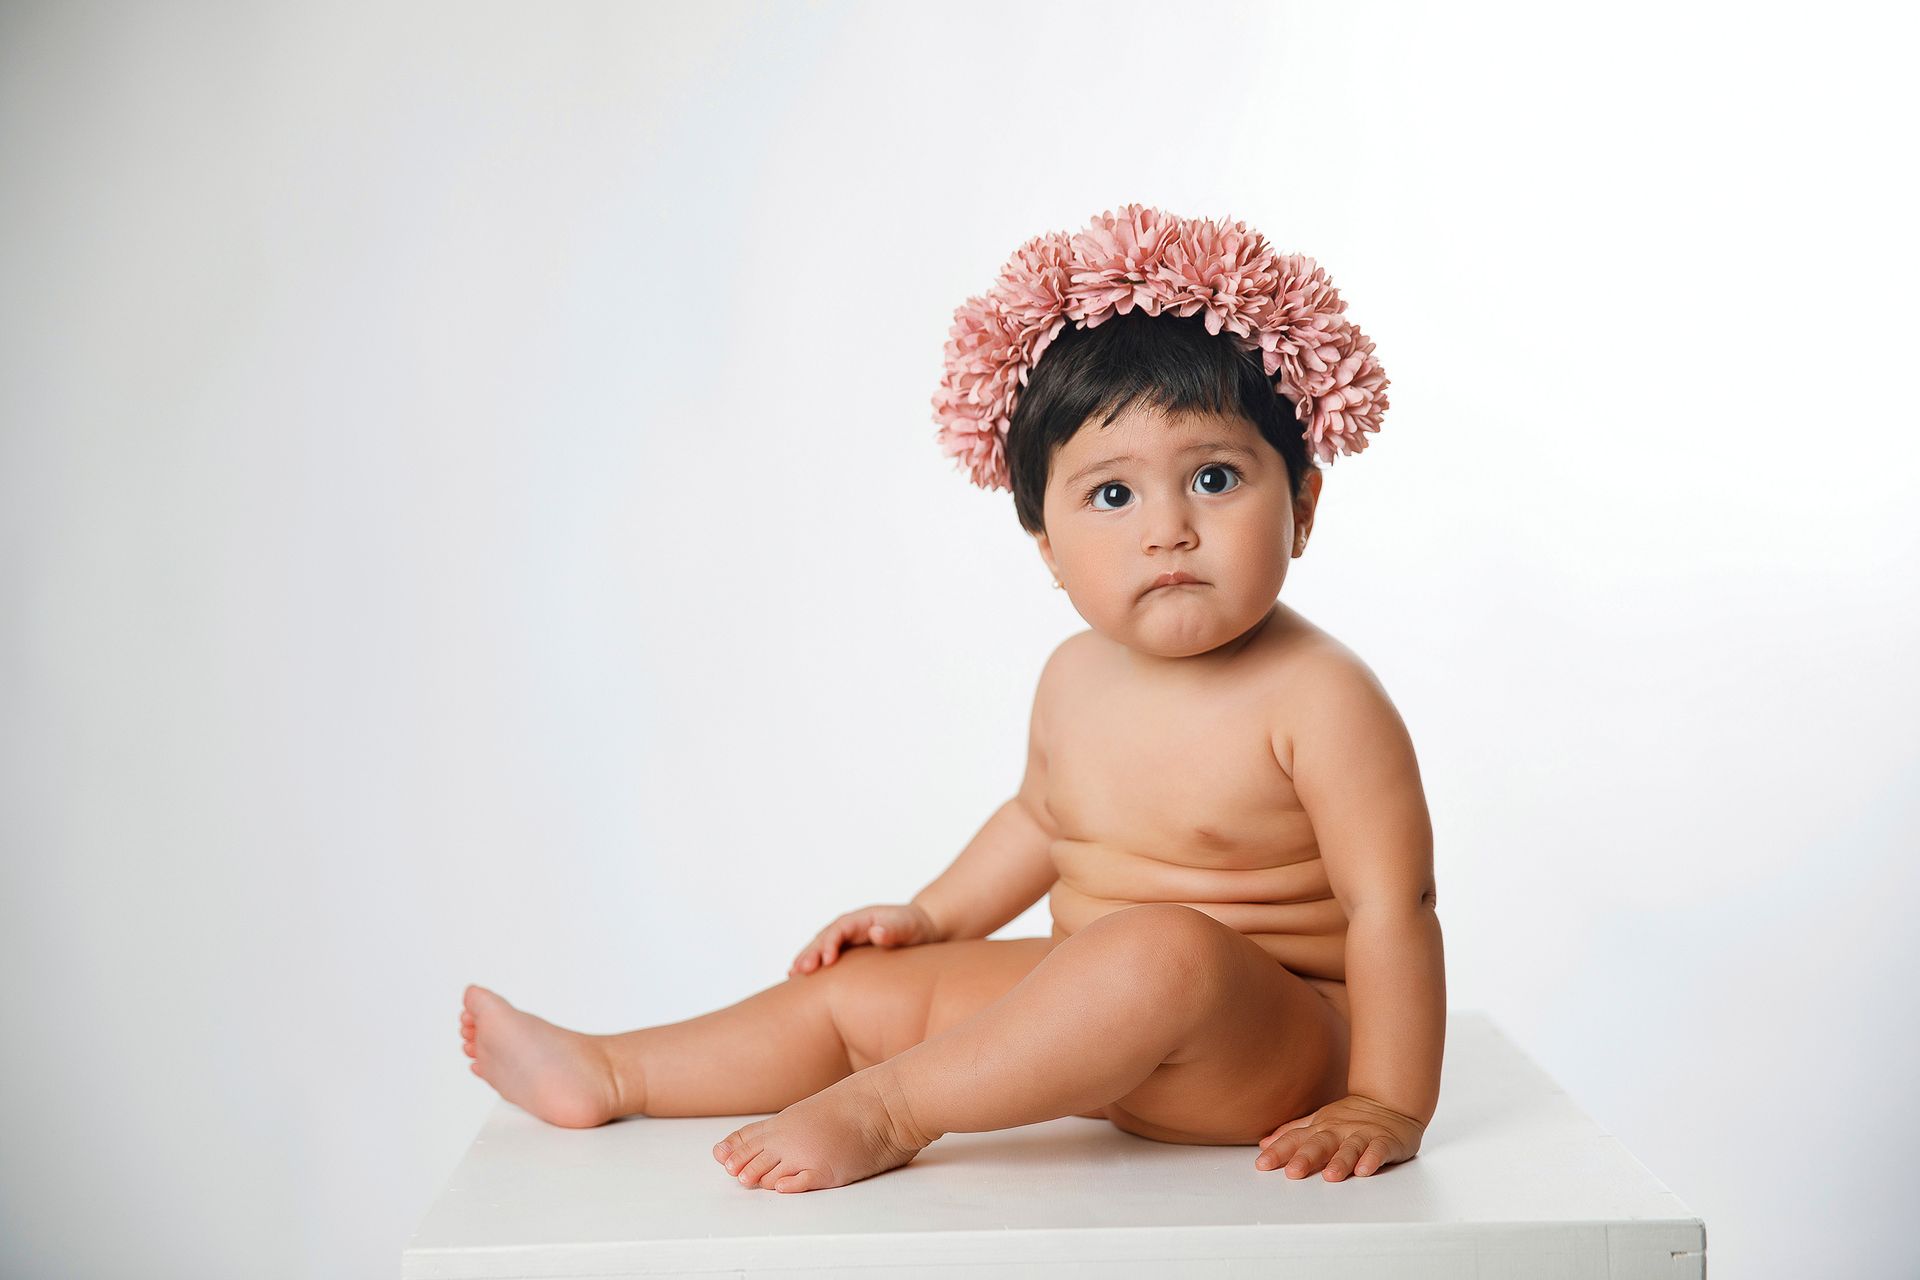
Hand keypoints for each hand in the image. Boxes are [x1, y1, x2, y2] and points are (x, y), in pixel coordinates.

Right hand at [788, 903, 946, 977]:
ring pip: (821, 945)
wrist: (921, 929)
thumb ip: (894, 930)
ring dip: (806, 958)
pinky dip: (812, 964)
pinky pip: (825, 954)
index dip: (831, 942)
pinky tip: (799, 978)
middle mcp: (851, 926)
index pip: (841, 928)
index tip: (827, 961)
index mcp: (863, 918)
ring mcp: (848, 938)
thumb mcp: (910, 928)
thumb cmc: (915, 928)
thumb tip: (876, 932)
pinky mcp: (848, 950)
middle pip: (825, 936)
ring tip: (792, 974)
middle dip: (811, 952)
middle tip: (799, 971)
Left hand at [1255, 1094, 1425, 1180]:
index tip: (1262, 1164)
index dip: (1279, 1151)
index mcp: (1320, 1128)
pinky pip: (1378, 1150)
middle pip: (1320, 1144)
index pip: (1296, 1139)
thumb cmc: (1350, 1117)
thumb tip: (1264, 1144)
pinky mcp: (1384, 1140)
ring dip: (1340, 1161)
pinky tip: (1364, 1170)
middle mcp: (1339, 1130)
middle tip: (1293, 1173)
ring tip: (1330, 1177)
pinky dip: (1371, 1159)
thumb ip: (1293, 1133)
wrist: (1390, 1103)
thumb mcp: (1318, 1121)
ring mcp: (1362, 1134)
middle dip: (1306, 1158)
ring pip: (1349, 1148)